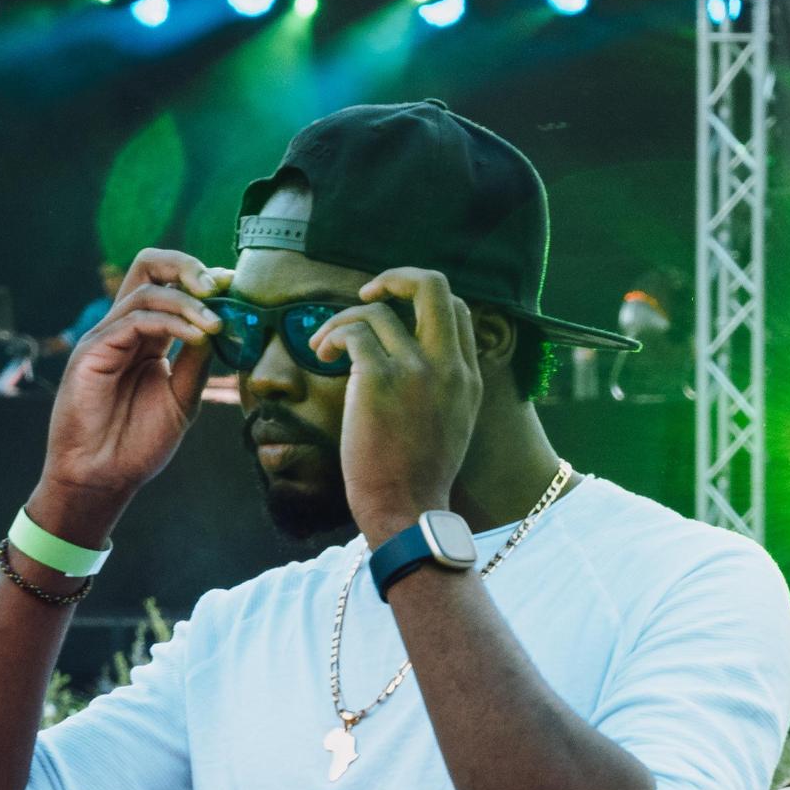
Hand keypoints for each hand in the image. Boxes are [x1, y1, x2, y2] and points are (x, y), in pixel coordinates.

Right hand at [34, 250, 229, 538]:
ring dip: (188, 301)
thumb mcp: (181, 397)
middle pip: (148, 266)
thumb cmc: (138, 443)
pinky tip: (198, 336)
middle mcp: (125, 328)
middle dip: (187, 265)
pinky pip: (134, 319)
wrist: (103, 478)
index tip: (236, 289)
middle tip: (221, 285)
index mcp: (147, 336)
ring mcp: (106, 336)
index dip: (202, 279)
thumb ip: (197, 360)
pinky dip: (170, 322)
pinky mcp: (92, 350)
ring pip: (146, 289)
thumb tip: (220, 324)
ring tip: (216, 323)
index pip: (170, 284)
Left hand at [310, 267, 481, 541]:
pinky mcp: (378, 378)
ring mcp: (415, 369)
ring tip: (324, 346)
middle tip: (366, 296)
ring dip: (342, 320)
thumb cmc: (416, 475)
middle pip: (433, 285)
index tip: (389, 314)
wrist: (406, 510)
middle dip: (394, 278)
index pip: (456, 308)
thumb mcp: (451, 423)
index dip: (419, 299)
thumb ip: (443, 384)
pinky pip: (352, 332)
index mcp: (468, 376)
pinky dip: (331, 336)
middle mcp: (448, 365)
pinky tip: (322, 355)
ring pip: (376, 311)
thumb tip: (408, 353)